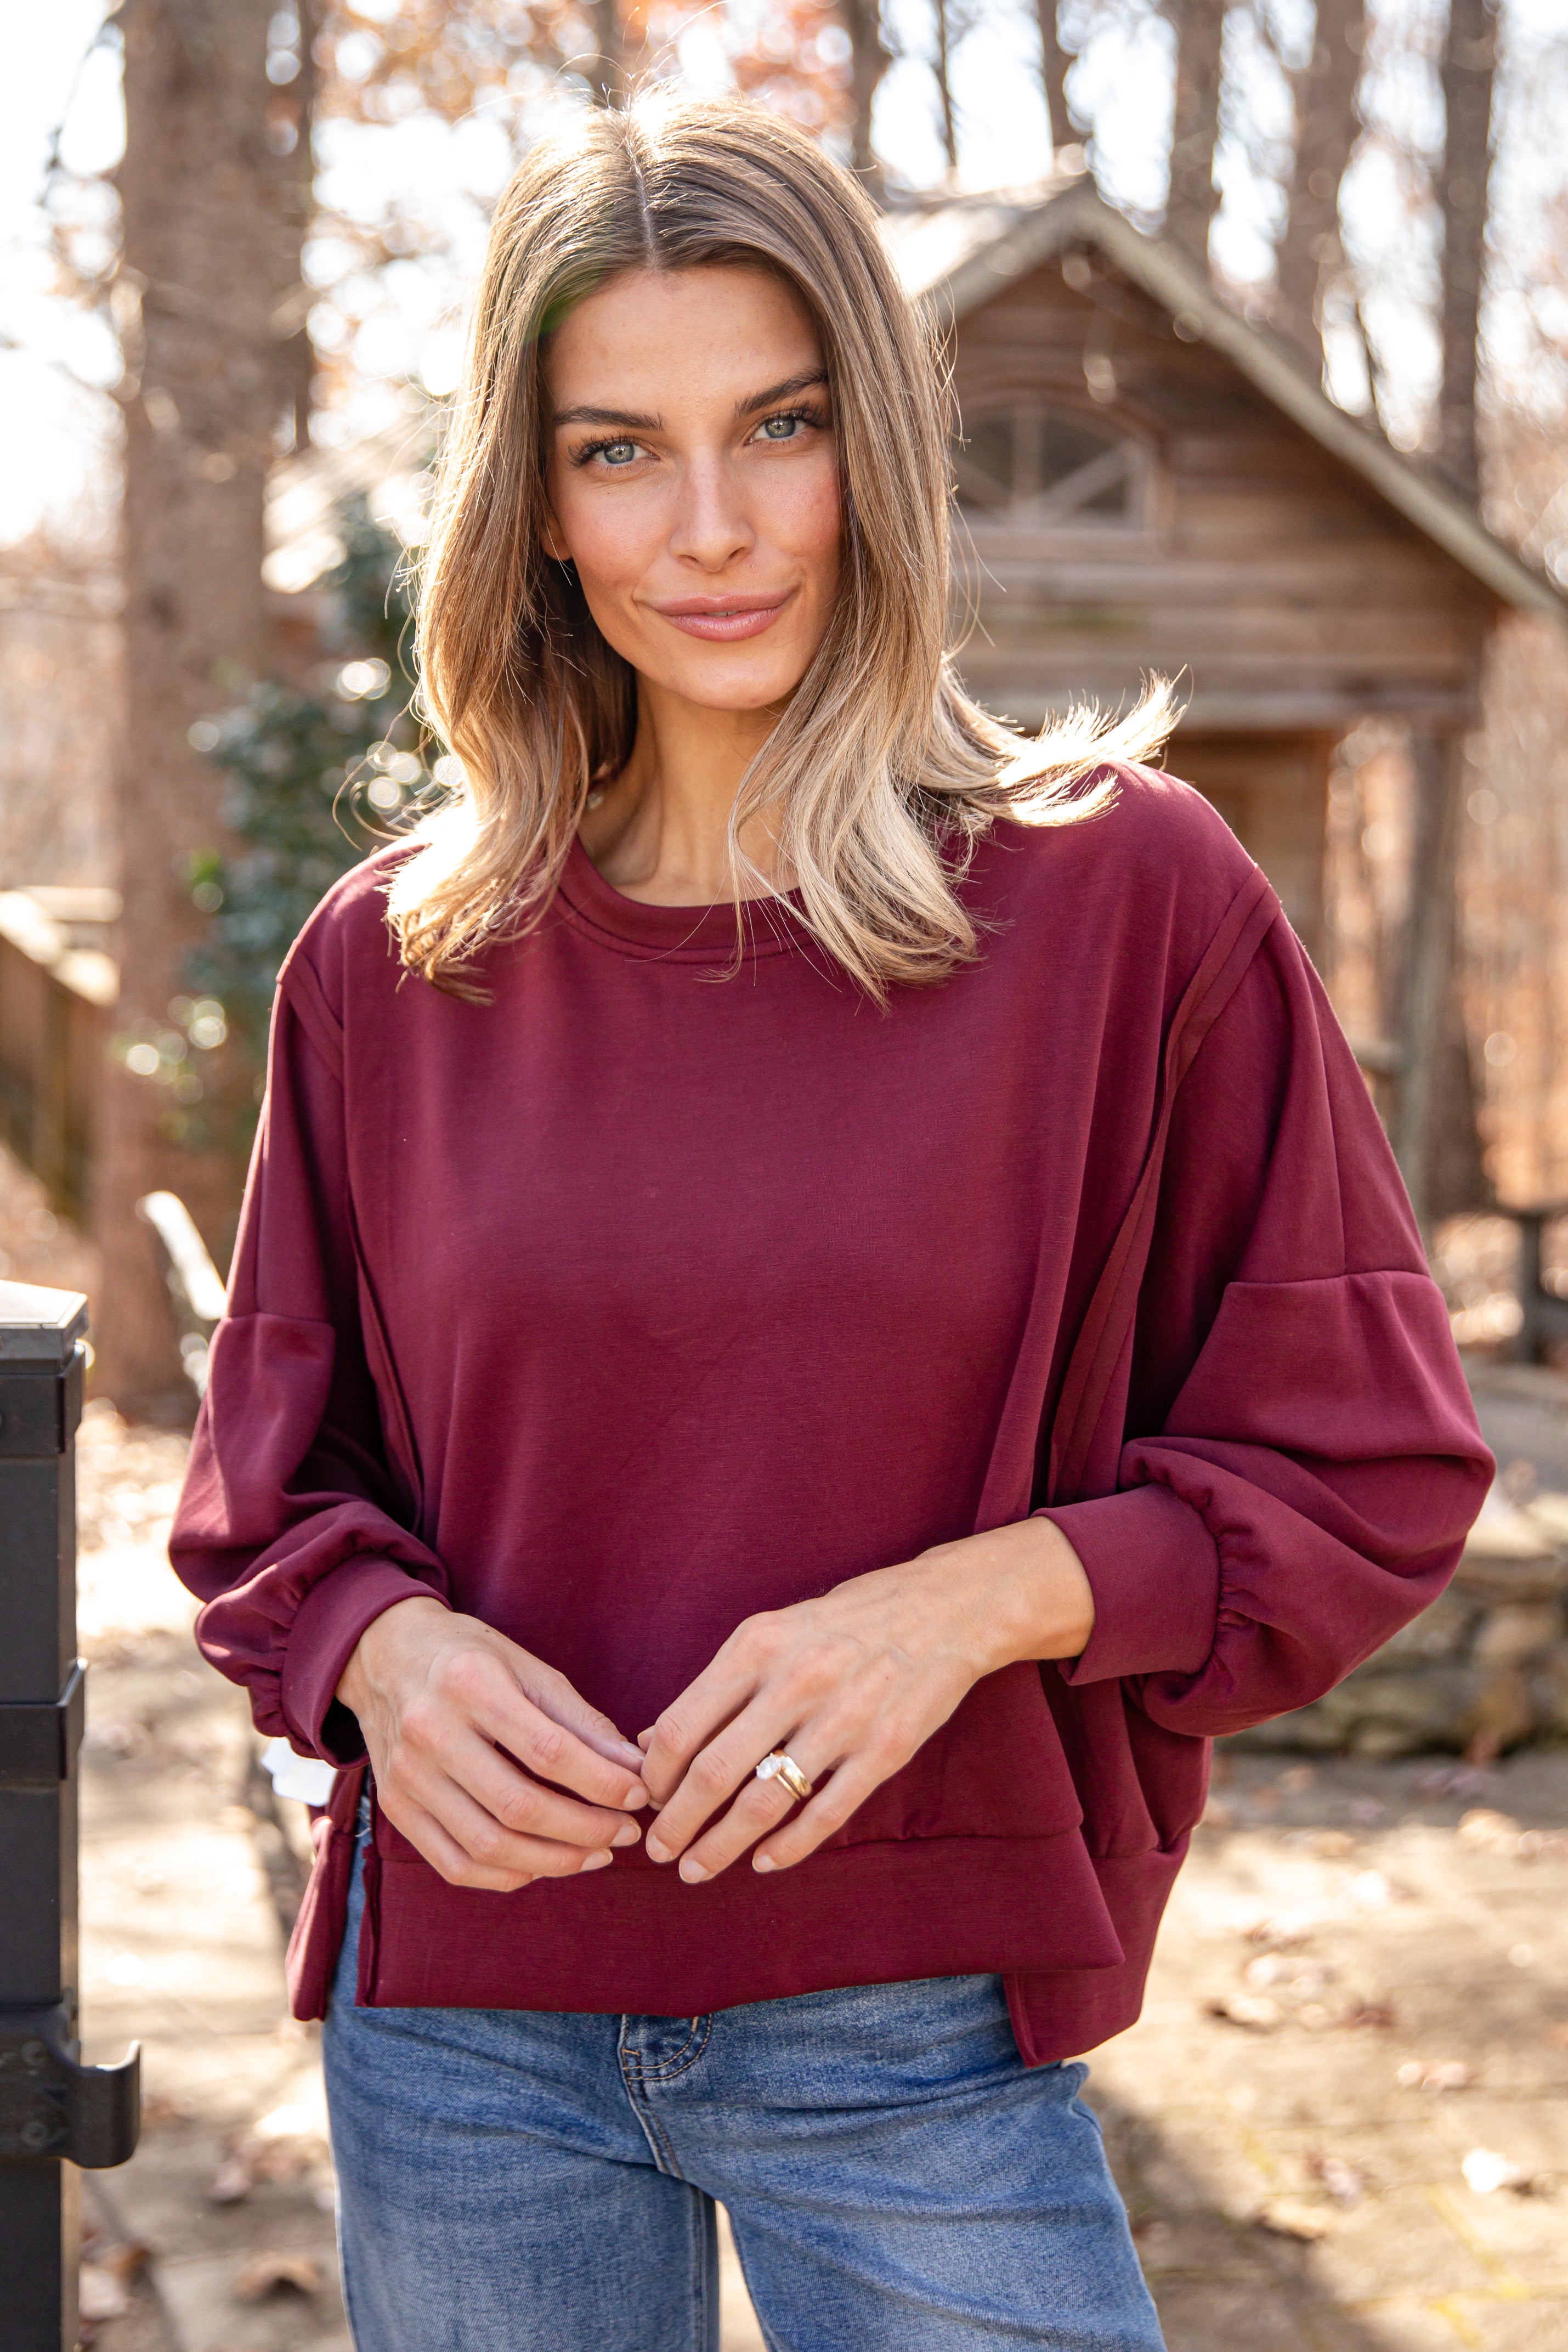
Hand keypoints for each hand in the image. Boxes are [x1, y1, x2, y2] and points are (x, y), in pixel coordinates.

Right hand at [336, 1595, 647, 1891]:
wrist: (383, 1655)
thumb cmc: (470, 1659)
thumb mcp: (528, 1667)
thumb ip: (581, 1721)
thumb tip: (635, 1769)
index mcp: (471, 1684)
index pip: (548, 1751)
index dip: (602, 1782)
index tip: (639, 1795)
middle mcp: (431, 1732)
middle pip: (518, 1807)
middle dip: (585, 1830)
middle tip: (624, 1833)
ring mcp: (407, 1775)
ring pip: (488, 1846)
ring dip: (554, 1861)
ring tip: (595, 1854)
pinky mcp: (395, 1807)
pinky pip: (455, 1866)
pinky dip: (507, 1877)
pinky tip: (544, 1865)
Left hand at [638, 1517, 1092, 1884]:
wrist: (943, 1609)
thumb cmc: (845, 1622)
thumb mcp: (772, 1632)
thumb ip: (715, 1688)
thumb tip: (647, 1743)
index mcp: (756, 1645)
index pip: (680, 1726)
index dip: (653, 1776)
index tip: (646, 1801)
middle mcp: (795, 1681)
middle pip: (712, 1773)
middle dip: (676, 1825)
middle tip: (659, 1852)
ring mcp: (843, 1719)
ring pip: (763, 1803)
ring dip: (722, 1847)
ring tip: (698, 1869)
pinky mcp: (885, 1751)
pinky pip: (824, 1814)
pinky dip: (787, 1848)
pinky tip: (764, 1863)